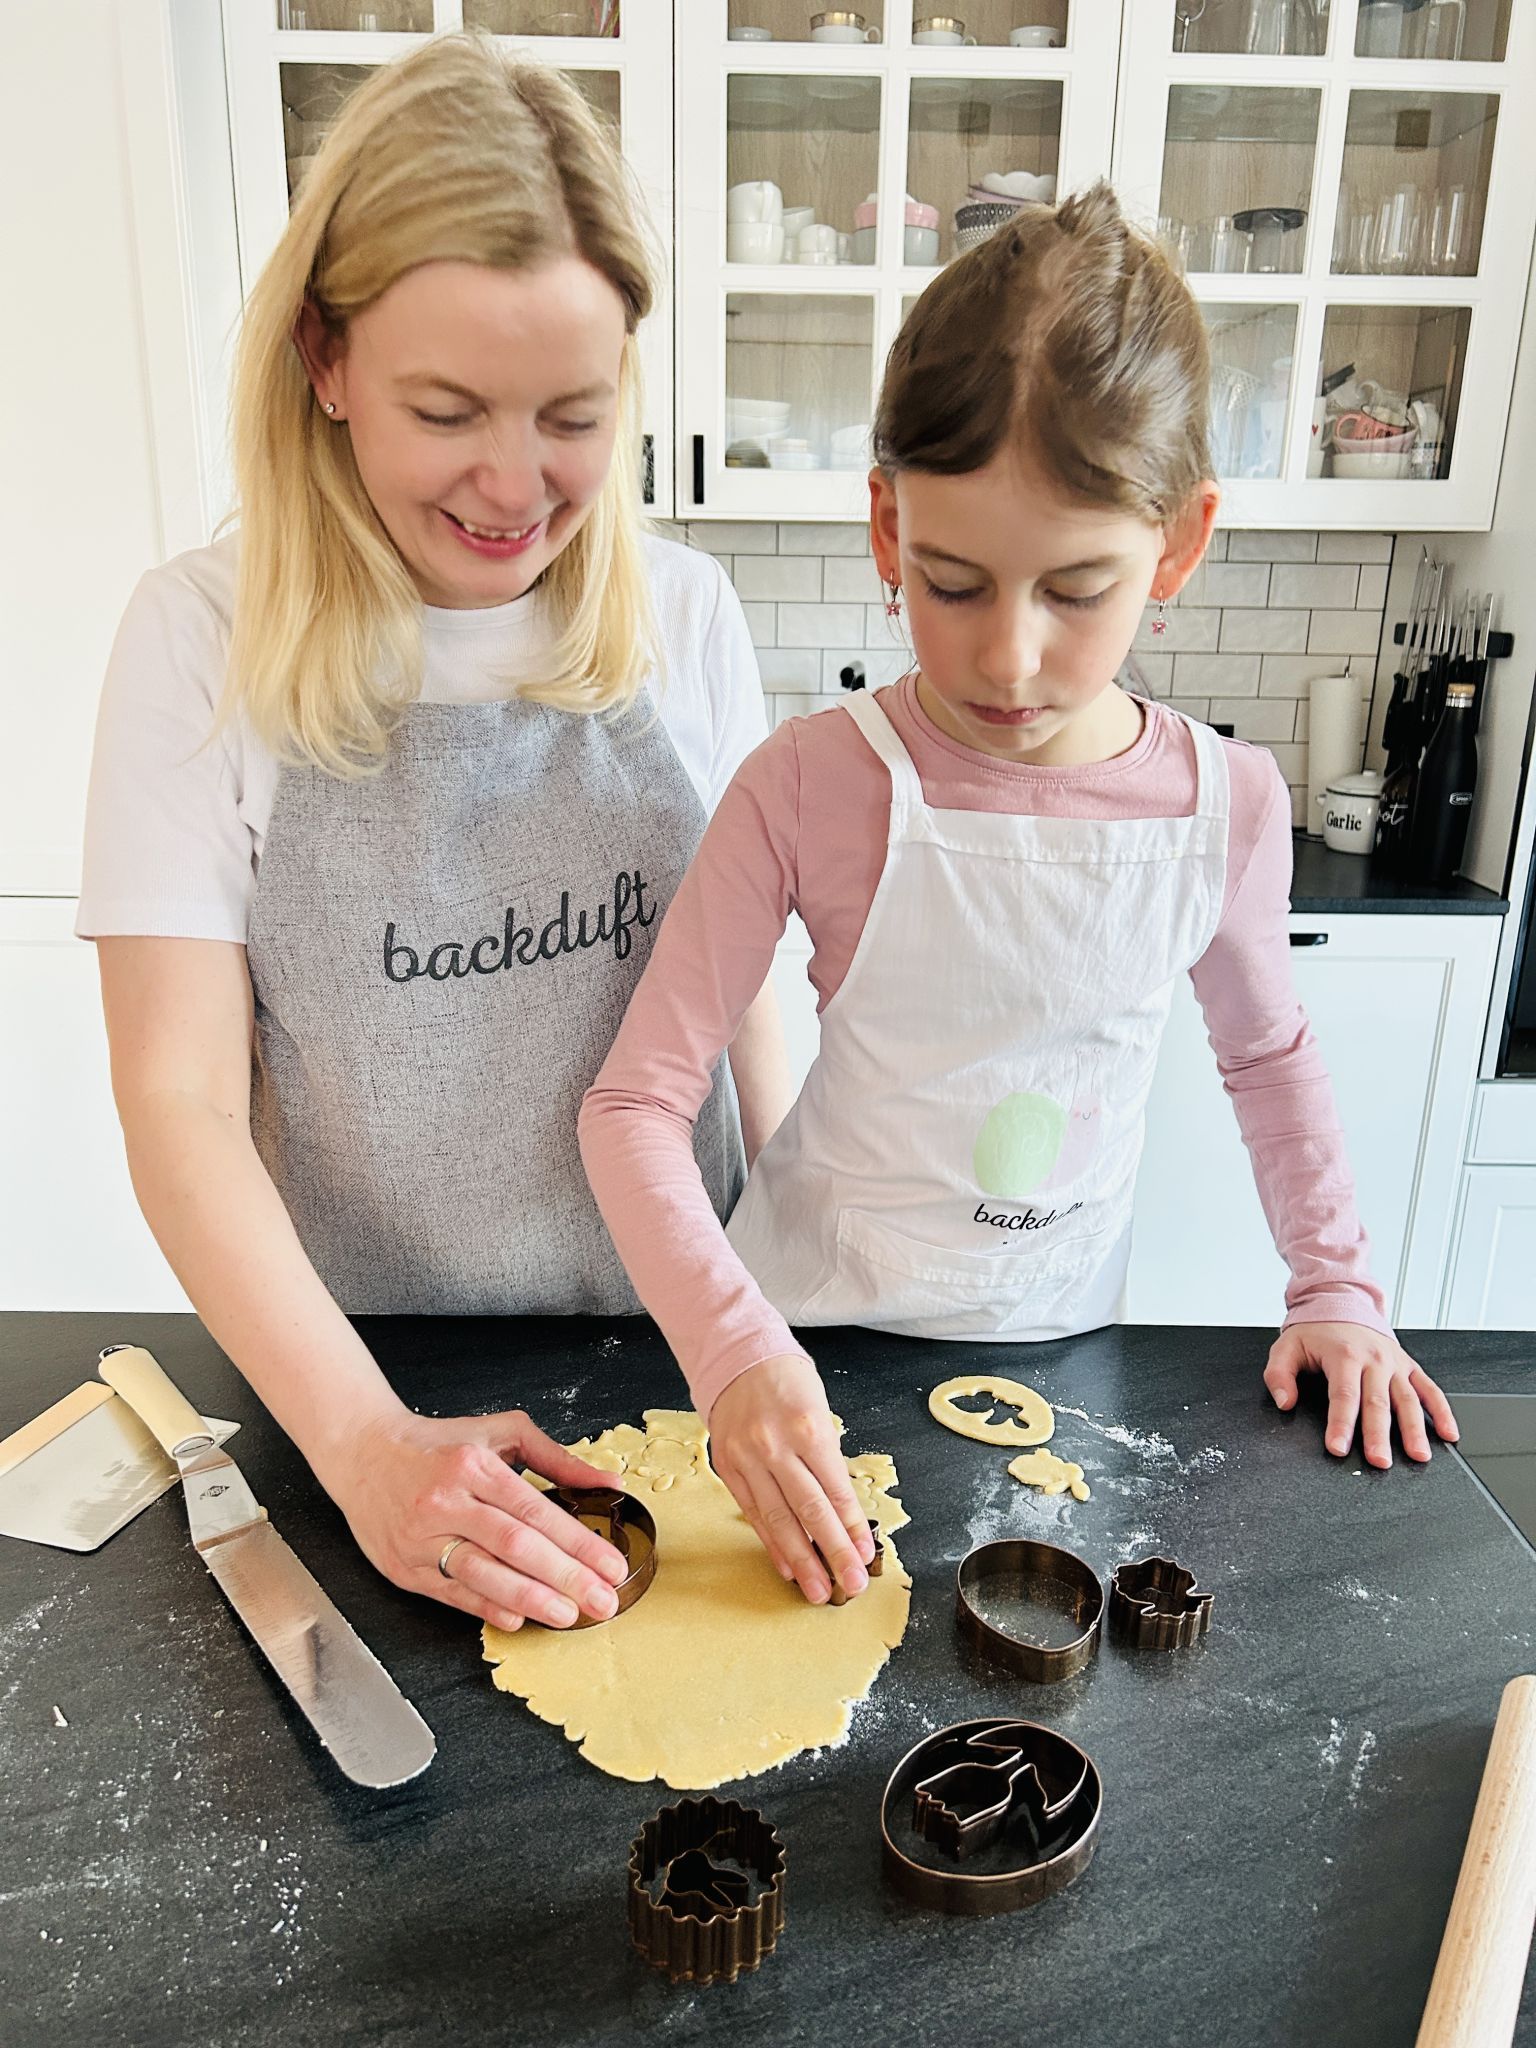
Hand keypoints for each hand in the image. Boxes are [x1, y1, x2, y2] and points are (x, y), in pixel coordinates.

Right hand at [316, 1405, 630, 1630]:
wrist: (363, 1452)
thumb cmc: (438, 1444)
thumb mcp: (500, 1434)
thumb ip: (556, 1460)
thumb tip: (608, 1482)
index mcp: (473, 1466)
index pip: (535, 1511)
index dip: (577, 1543)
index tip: (610, 1564)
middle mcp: (446, 1502)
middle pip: (514, 1546)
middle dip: (564, 1577)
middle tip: (602, 1600)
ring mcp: (421, 1538)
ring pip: (482, 1575)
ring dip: (530, 1599)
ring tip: (568, 1614)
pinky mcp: (404, 1567)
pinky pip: (452, 1593)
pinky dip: (486, 1608)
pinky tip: (517, 1617)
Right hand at [708, 1355, 877, 1602]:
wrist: (738, 1359)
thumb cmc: (787, 1383)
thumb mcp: (819, 1413)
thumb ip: (827, 1462)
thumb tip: (843, 1514)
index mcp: (809, 1430)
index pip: (836, 1491)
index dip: (852, 1528)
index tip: (865, 1555)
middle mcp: (776, 1446)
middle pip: (810, 1511)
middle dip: (833, 1553)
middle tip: (851, 1584)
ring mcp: (748, 1459)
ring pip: (778, 1520)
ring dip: (801, 1560)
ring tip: (818, 1590)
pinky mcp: (727, 1467)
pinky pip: (752, 1513)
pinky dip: (771, 1543)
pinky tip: (787, 1566)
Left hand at [1263, 1322, 1458, 1469]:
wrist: (1341, 1303)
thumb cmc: (1315, 1331)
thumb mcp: (1287, 1346)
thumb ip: (1279, 1374)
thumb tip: (1284, 1401)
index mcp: (1344, 1354)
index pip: (1343, 1395)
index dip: (1340, 1423)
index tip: (1338, 1447)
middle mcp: (1373, 1359)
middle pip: (1378, 1402)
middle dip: (1379, 1434)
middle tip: (1379, 1460)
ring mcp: (1394, 1363)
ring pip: (1408, 1399)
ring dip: (1414, 1429)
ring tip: (1418, 1455)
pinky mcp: (1409, 1366)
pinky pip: (1429, 1389)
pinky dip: (1442, 1411)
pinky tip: (1449, 1434)